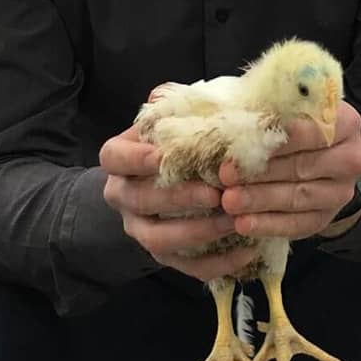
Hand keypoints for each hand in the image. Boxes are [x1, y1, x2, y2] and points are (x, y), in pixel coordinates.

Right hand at [99, 124, 259, 280]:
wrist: (158, 183)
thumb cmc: (172, 143)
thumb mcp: (169, 121)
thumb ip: (171, 108)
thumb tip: (162, 94)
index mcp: (120, 160)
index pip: (114, 157)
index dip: (134, 157)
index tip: (162, 156)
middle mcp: (124, 197)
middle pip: (141, 200)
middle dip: (179, 198)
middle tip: (215, 193)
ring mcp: (140, 229)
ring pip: (160, 239)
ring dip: (198, 232)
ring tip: (234, 222)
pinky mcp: (163, 256)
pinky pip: (186, 266)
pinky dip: (216, 262)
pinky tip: (246, 252)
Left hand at [219, 101, 360, 239]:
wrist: (322, 156)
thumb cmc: (296, 124)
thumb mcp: (288, 108)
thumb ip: (269, 109)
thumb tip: (235, 116)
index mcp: (345, 122)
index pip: (310, 130)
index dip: (275, 139)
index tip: (240, 143)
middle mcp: (351, 157)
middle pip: (302, 166)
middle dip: (261, 172)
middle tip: (226, 176)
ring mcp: (341, 191)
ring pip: (298, 197)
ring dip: (260, 200)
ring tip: (229, 202)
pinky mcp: (327, 217)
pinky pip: (298, 224)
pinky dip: (268, 225)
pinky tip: (244, 224)